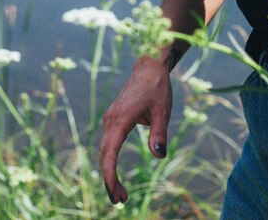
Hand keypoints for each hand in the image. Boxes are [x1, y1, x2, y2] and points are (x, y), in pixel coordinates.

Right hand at [99, 57, 172, 203]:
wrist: (150, 67)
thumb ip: (159, 135)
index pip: (110, 154)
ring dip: (109, 171)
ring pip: (104, 150)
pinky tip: (115, 171)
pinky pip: (107, 143)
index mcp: (120, 119)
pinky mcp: (113, 117)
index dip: (111, 176)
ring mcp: (110, 118)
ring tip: (121, 192)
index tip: (116, 194)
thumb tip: (158, 157)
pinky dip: (109, 159)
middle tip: (121, 200)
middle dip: (110, 180)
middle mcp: (110, 120)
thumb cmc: (157, 87)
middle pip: (104, 156)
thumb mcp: (162, 112)